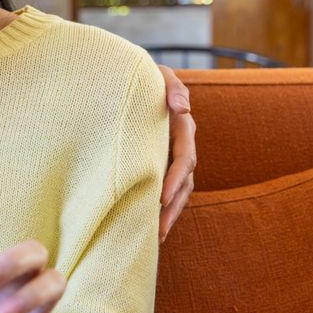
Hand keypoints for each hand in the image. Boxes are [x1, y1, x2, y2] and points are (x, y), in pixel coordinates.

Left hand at [158, 64, 196, 242]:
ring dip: (169, 214)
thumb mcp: (159, 75)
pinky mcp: (157, 164)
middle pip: (184, 182)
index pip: (184, 158)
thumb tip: (183, 109)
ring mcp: (169, 156)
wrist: (129, 80)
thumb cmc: (142, 76)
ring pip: (177, 191)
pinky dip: (158, 208)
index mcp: (181, 128)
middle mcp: (179, 145)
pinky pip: (164, 189)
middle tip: (160, 230)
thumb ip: (172, 87)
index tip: (162, 198)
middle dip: (173, 207)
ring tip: (156, 238)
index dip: (175, 179)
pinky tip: (148, 228)